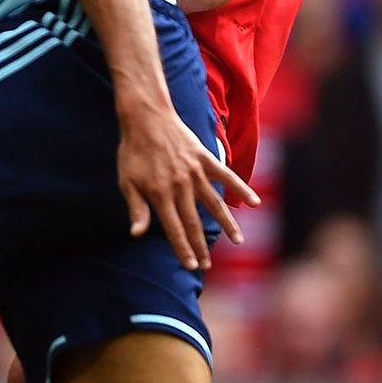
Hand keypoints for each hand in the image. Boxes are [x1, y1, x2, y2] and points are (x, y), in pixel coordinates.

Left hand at [116, 103, 256, 271]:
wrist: (146, 117)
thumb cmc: (133, 151)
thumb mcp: (126, 181)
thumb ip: (136, 208)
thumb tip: (136, 234)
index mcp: (160, 194)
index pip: (174, 229)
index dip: (183, 249)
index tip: (192, 265)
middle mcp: (180, 186)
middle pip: (194, 222)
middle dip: (201, 246)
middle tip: (208, 266)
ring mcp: (195, 172)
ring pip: (215, 204)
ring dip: (227, 224)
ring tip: (239, 241)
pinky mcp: (205, 158)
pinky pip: (227, 176)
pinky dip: (241, 188)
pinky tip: (254, 202)